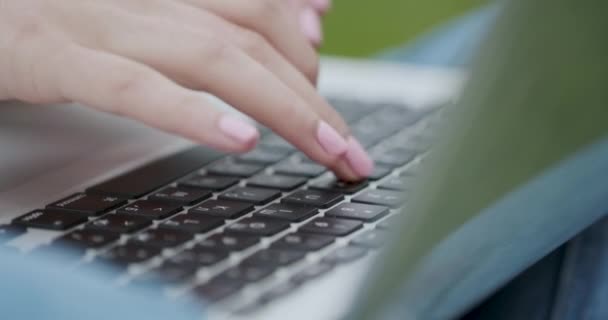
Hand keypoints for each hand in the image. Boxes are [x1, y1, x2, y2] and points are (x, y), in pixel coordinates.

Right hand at [0, 0, 372, 178]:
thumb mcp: (143, 15)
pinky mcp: (54, 59)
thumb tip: (307, 18)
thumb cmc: (49, 18)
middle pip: (252, 39)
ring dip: (283, 107)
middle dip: (313, 97)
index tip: (327, 85)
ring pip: (213, 58)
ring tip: (327, 150)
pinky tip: (239, 139)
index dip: (303, 45)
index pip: (257, 10)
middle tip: (350, 149)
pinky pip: (133, 86)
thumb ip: (220, 15)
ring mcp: (99, 23)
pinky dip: (189, 112)